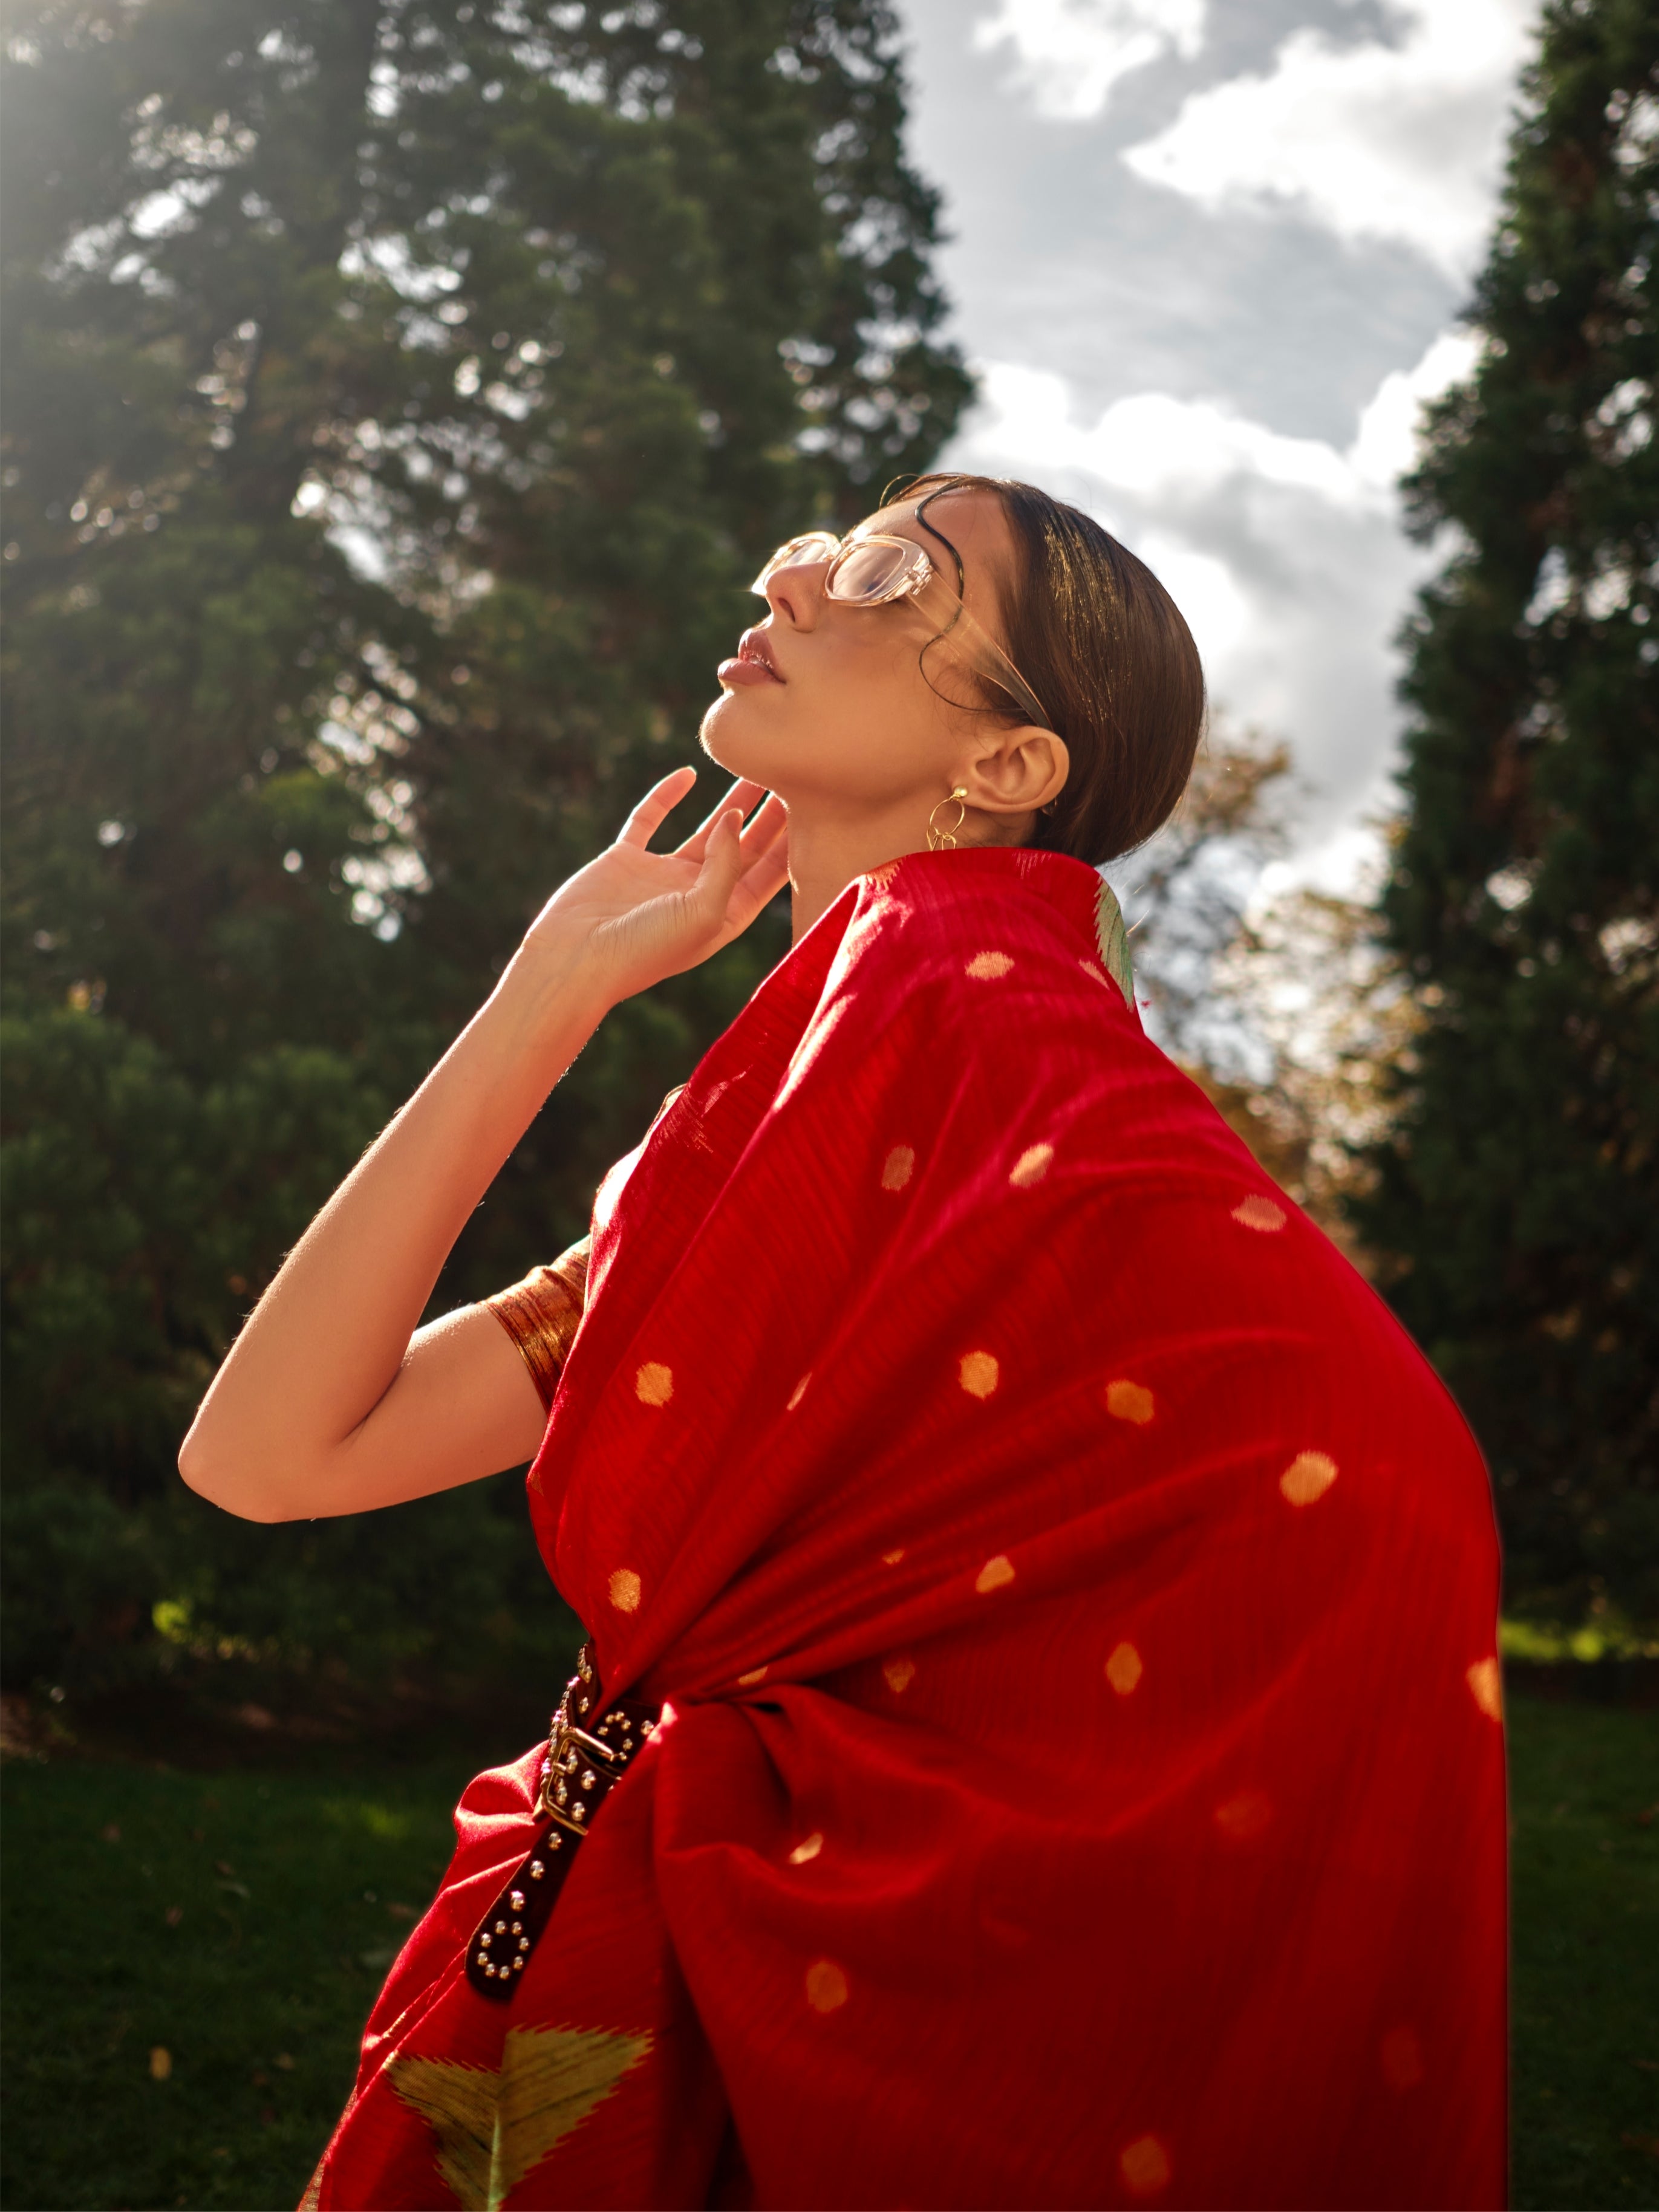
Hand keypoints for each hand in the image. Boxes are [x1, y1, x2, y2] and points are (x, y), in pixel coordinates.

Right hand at [516, 768, 789, 1005]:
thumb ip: (727, 864)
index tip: (815, 804)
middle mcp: (697, 895)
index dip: (792, 841)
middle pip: (745, 848)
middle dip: (769, 816)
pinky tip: (688, 773)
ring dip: (730, 801)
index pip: (770, 874)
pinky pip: (650, 819)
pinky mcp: (626, 860)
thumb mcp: (703, 912)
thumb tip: (737, 815)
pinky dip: (666, 796)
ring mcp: (662, 877)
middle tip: (794, 776)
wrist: (574, 961)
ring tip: (755, 767)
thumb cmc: (645, 950)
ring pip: (706, 830)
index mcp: (724, 917)